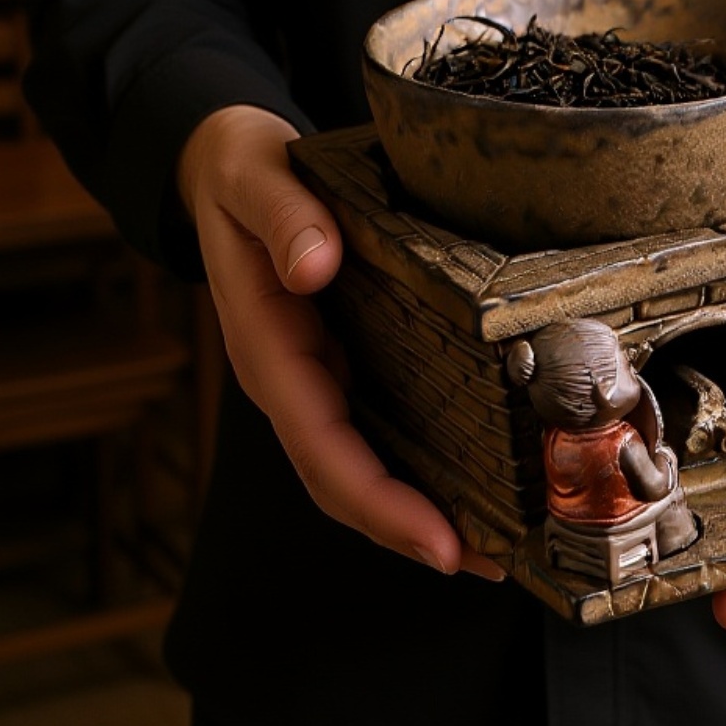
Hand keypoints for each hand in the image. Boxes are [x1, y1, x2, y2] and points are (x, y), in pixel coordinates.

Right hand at [179, 105, 502, 579]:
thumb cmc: (241, 171)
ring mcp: (316, 377)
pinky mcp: (343, 364)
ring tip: (499, 547)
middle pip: (344, 479)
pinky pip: (378, 430)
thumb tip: (313, 266)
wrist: (226, 164)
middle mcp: (292, 378)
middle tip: (493, 561)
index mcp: (268, 347)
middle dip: (409, 530)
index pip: (321, 446)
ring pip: (362, 466)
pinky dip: (421, 467)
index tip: (438, 542)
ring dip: (422, 512)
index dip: (378, 502)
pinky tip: (475, 483)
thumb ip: (283, 218)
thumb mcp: (254, 176)